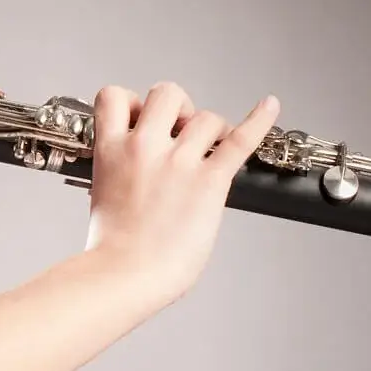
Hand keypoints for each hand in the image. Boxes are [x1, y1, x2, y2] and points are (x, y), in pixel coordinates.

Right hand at [84, 82, 279, 306]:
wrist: (123, 276)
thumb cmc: (111, 250)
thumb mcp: (101, 195)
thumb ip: (117, 171)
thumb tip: (133, 170)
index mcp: (111, 151)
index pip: (114, 96)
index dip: (131, 103)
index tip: (141, 118)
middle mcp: (145, 148)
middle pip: (167, 93)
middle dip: (178, 109)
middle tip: (182, 133)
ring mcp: (179, 163)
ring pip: (205, 116)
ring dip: (211, 129)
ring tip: (212, 150)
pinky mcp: (210, 181)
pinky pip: (241, 140)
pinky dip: (259, 120)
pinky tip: (269, 106)